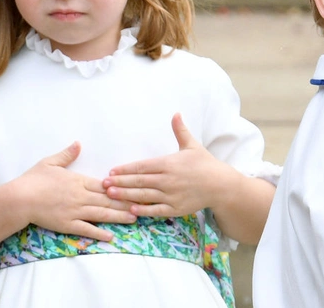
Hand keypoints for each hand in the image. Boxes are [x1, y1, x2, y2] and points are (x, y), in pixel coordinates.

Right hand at [13, 141, 135, 240]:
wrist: (19, 198)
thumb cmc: (33, 179)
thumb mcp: (50, 162)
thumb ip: (67, 154)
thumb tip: (78, 143)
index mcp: (79, 181)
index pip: (105, 185)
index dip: (121, 187)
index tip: (135, 187)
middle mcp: (81, 196)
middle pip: (108, 200)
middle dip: (126, 202)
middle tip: (143, 204)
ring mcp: (75, 211)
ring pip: (102, 214)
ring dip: (119, 217)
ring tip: (134, 218)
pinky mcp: (68, 224)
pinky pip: (87, 229)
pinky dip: (99, 233)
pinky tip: (111, 236)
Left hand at [103, 114, 233, 217]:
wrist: (220, 185)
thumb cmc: (204, 163)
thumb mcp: (192, 145)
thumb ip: (180, 130)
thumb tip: (175, 113)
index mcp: (169, 163)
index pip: (142, 166)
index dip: (126, 169)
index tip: (112, 170)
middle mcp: (168, 180)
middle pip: (139, 181)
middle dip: (120, 182)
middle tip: (103, 184)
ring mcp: (171, 195)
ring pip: (144, 195)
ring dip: (125, 195)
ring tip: (110, 195)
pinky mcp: (175, 208)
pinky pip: (155, 210)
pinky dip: (142, 210)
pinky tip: (130, 209)